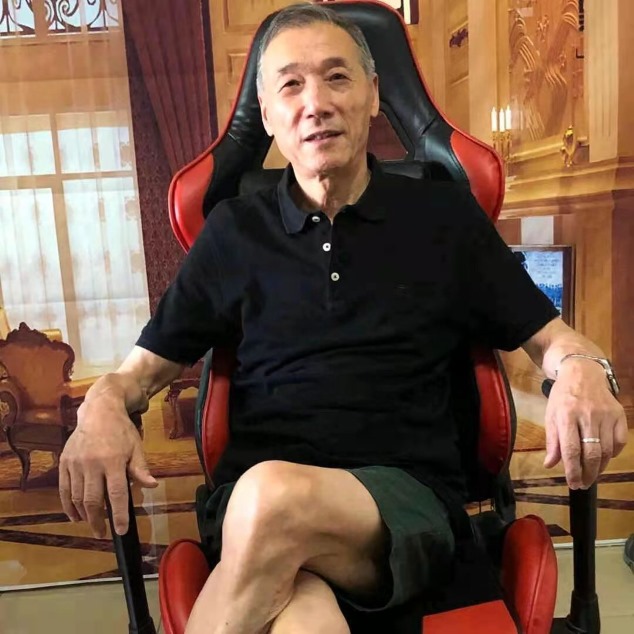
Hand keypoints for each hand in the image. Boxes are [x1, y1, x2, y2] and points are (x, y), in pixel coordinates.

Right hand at [59, 399, 157, 537]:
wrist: (99, 411)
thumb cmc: (121, 430)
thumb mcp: (136, 447)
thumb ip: (140, 468)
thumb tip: (152, 486)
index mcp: (113, 461)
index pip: (116, 494)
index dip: (118, 515)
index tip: (121, 531)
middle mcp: (92, 464)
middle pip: (92, 500)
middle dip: (97, 520)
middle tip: (103, 533)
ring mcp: (76, 464)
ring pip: (76, 497)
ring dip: (83, 515)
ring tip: (92, 525)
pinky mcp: (64, 462)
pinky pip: (64, 489)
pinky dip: (68, 505)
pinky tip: (74, 515)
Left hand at [544, 360, 627, 488]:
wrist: (582, 372)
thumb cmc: (563, 396)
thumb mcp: (551, 415)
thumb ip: (552, 440)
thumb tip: (550, 465)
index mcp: (566, 415)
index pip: (570, 449)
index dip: (572, 470)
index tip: (573, 484)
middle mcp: (588, 415)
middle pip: (591, 453)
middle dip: (588, 474)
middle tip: (583, 484)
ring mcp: (606, 414)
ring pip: (607, 450)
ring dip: (599, 467)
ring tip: (591, 475)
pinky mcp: (619, 414)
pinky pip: (620, 442)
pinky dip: (612, 454)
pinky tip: (603, 458)